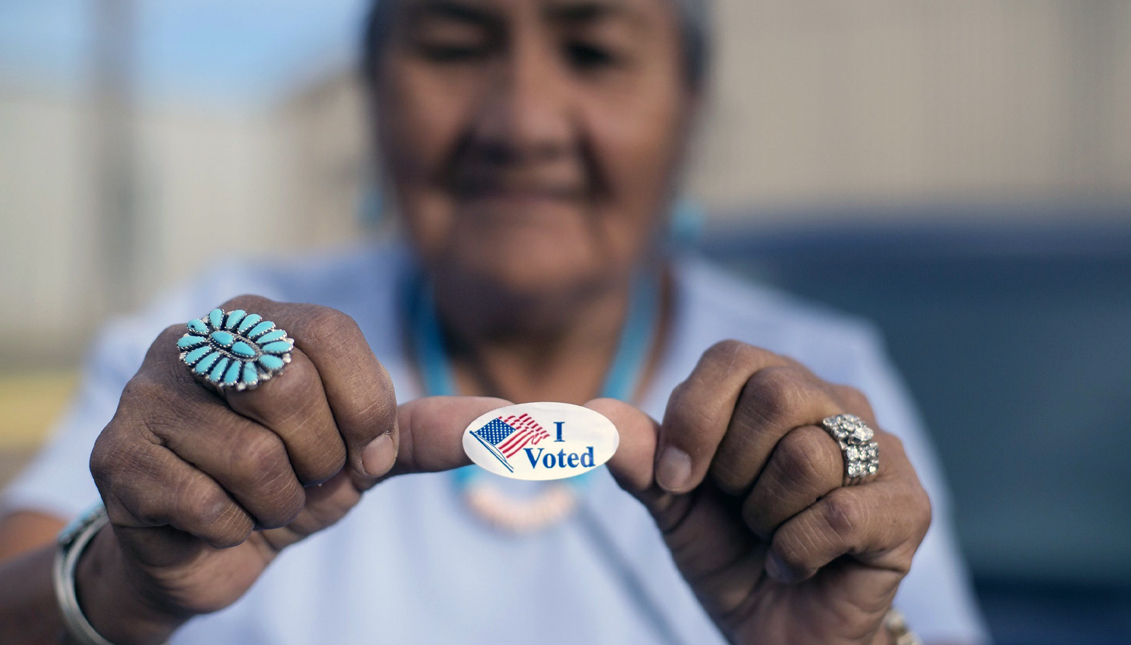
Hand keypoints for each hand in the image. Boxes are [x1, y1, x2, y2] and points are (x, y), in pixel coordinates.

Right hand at [82, 296, 502, 643]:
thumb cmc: (288, 482)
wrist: (205, 551)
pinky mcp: (115, 453)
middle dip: (318, 457)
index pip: (333, 332)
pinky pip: (204, 501)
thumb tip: (513, 421)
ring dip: (276, 502)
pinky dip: (229, 528)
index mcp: (263, 318)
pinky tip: (210, 518)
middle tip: (303, 476)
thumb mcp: (364, 454)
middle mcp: (197, 337)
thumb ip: (427, 431)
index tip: (364, 452)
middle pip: (287, 383)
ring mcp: (147, 391)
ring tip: (256, 498)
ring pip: (250, 454)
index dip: (364, 406)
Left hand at [596, 340, 930, 644]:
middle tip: (736, 508)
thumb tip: (596, 413)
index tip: (673, 480)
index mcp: (775, 386)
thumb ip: (640, 457)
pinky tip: (793, 564)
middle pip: (776, 393)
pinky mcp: (908, 506)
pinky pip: (840, 514)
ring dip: (766, 517)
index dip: (693, 417)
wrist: (777, 630)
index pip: (731, 358)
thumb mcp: (672, 504)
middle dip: (733, 467)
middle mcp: (834, 404)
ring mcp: (881, 451)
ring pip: (808, 457)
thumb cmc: (729, 552)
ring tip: (770, 536)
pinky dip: (796, 552)